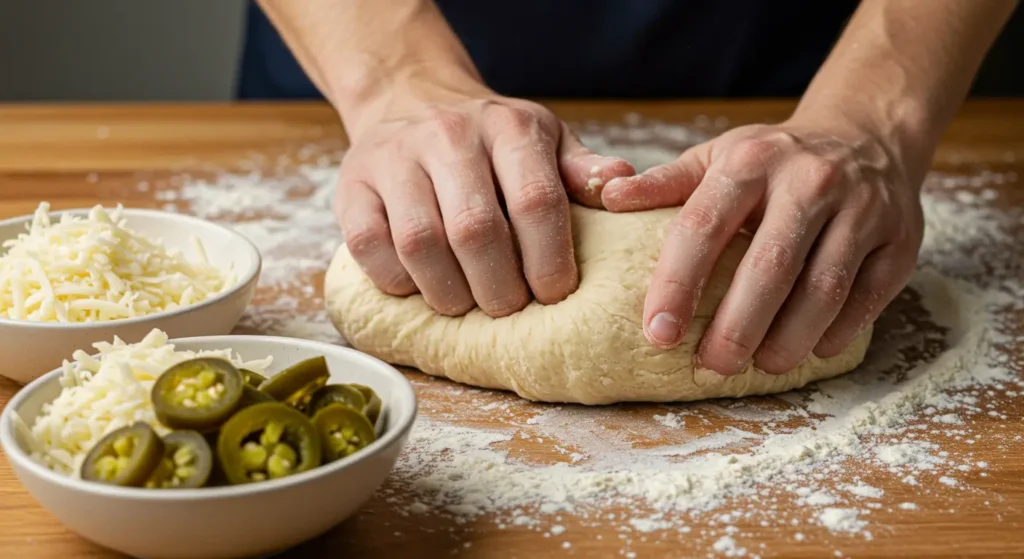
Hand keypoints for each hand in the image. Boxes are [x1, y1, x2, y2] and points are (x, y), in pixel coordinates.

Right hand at [335, 83, 634, 316]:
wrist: (410, 96)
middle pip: (475, 231)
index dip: (548, 261)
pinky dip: (397, 282)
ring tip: (468, 305)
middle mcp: (448, 136)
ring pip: (419, 243)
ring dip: (449, 293)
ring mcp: (393, 159)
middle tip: (509, 308)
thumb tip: (624, 187)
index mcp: (508, 127)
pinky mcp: (351, 186)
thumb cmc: (490, 137)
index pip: (535, 201)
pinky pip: (369, 247)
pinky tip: (420, 287)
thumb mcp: (545, 139)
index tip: (554, 294)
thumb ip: (582, 169)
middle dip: (499, 288)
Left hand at [601, 119, 924, 374]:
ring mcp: (862, 209)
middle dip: (736, 326)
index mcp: (751, 161)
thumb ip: (665, 183)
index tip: (658, 333)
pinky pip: (867, 296)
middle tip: (710, 366)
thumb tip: (606, 198)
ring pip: (824, 287)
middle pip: (769, 266)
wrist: (867, 136)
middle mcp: (809, 181)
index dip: (677, 284)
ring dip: (788, 338)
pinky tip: (809, 350)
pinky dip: (836, 331)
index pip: (704, 227)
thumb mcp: (718, 157)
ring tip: (759, 367)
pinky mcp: (900, 239)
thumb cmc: (774, 160)